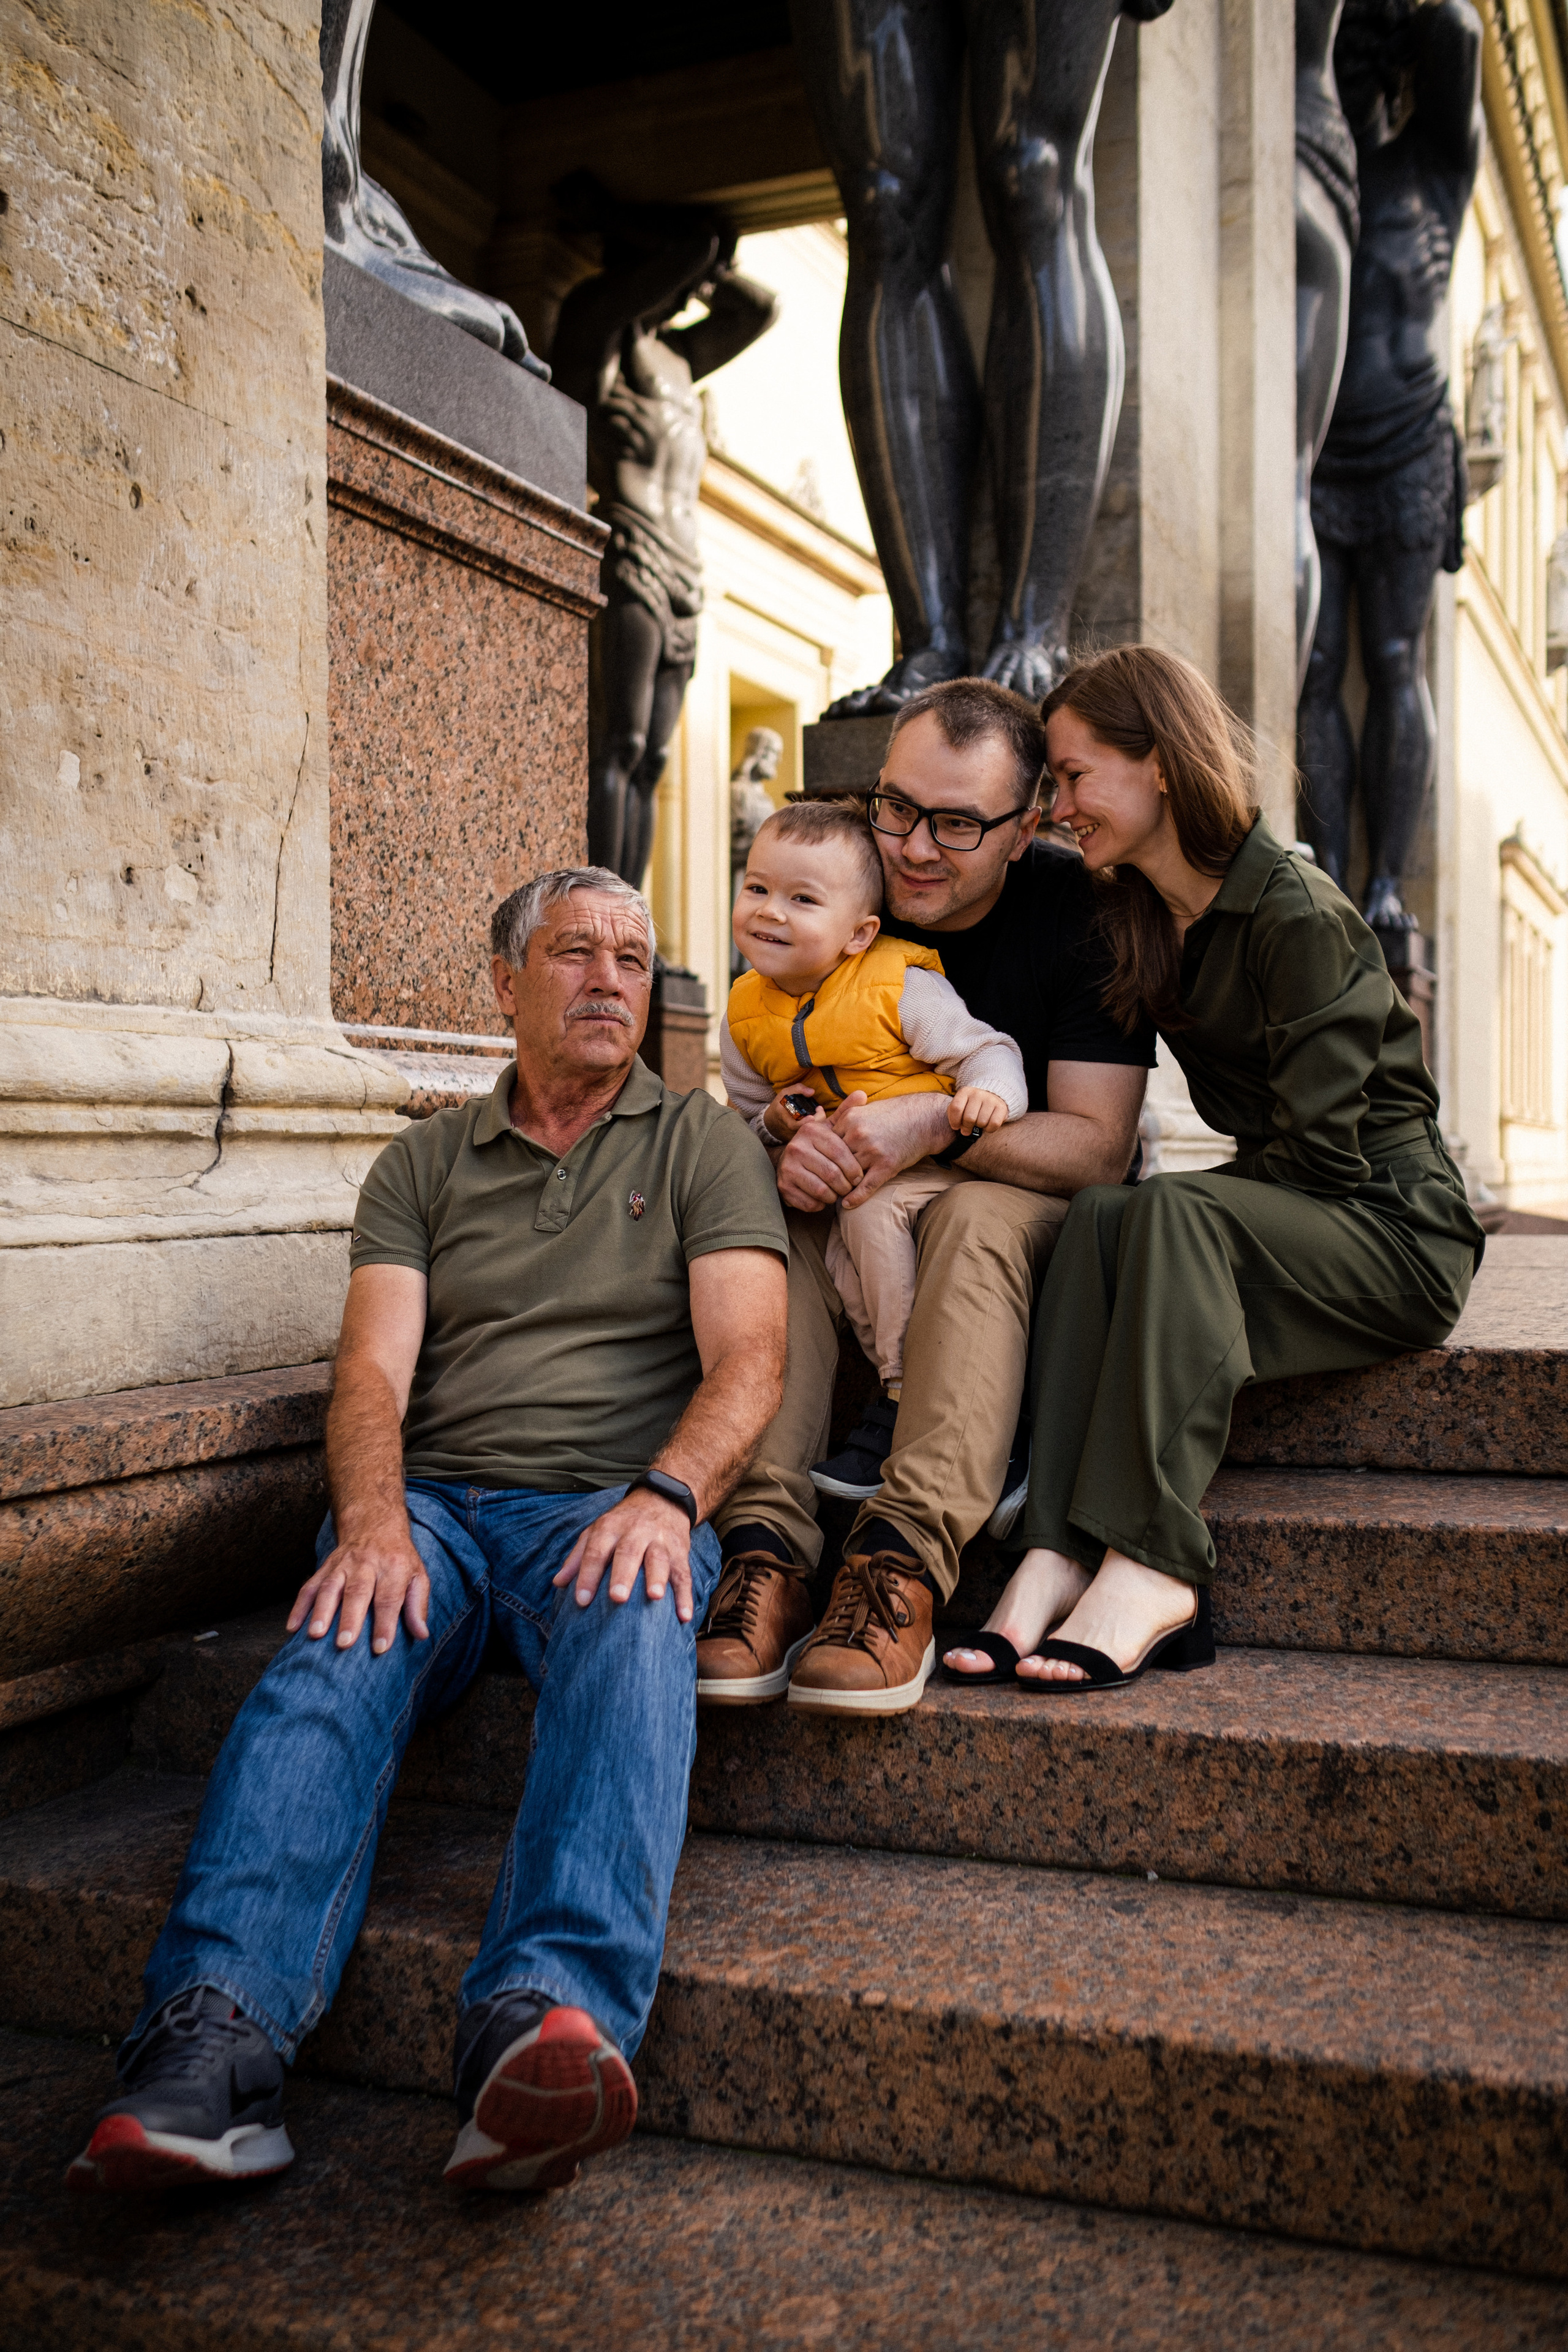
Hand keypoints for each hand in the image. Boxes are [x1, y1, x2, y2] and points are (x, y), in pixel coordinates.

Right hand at [288, 1520, 430, 1656]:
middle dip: (350, 1618)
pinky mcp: (325, 1567)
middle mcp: (366, 1564)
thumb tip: (421, 1634)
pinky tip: (292, 1627)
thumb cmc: (398, 1558)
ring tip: (315, 1634)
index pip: (389, 1598)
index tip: (380, 1648)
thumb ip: (417, 1605)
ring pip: (330, 1587)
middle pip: (357, 1591)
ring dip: (321, 1611)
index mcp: (393, 1567)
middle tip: (344, 1644)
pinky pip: (309, 1586)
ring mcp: (342, 1565)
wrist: (374, 1524)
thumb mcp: (417, 1575)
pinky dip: (299, 1606)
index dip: (385, 1624)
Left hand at [553, 1488, 696, 1621]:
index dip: (588, 1575)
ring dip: (657, 1578)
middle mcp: (636, 1532)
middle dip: (623, 1575)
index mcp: (610, 1528)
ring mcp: (660, 1541)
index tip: (581, 1600)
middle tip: (617, 1598)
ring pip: (659, 1558)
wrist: (663, 1499)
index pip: (596, 1551)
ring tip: (654, 1597)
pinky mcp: (680, 1552)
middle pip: (628, 1553)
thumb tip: (558, 1583)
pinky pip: (684, 1574)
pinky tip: (683, 1616)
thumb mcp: (597, 1531)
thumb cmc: (624, 1523)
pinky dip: (685, 1595)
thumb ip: (578, 1556)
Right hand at [762, 1088, 814, 1143]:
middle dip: (817, 1119)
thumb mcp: (785, 1093)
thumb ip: (798, 1089)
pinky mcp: (801, 1137)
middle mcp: (792, 1130)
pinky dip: (817, 1124)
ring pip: (812, 1131)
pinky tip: (817, 1116)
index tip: (812, 1117)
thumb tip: (812, 1092)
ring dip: (819, 1121)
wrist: (772, 1120)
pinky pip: (812, 1132)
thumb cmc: (779, 1105)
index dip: (804, 1122)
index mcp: (785, 1119)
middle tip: (819, 1108)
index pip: (795, 1125)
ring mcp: (797, 1134)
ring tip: (819, 1110)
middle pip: (808, 1128)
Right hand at [775, 1089, 868, 1208]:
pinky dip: (820, 1205)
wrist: (787, 1162)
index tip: (859, 1177)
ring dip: (834, 1196)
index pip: (840, 1153)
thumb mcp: (830, 1129)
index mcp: (811, 1131)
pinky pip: (810, 1203)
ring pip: (822, 1190)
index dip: (854, 1169)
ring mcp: (787, 1167)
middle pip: (832, 1174)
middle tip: (849, 1188)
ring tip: (837, 1193)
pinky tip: (823, 1199)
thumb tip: (862, 1094)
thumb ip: (846, 1113)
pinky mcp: (783, 1186)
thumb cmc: (817, 1147)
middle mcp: (796, 1148)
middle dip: (846, 1185)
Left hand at [832, 1092, 952, 1209]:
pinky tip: (847, 1204)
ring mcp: (872, 1151)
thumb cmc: (894, 1113)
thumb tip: (822, 1129)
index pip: (827, 1143)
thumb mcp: (865, 1109)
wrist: (924, 1119)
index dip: (824, 1156)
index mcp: (850, 1119)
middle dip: (831, 1172)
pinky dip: (855, 1198)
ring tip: (835, 1193)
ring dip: (842, 1185)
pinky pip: (866, 1187)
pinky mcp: (886, 1166)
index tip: (820, 1165)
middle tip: (824, 1183)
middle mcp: (858, 1134)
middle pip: (835, 1160)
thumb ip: (844, 1119)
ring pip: (848, 1175)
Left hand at [948, 1086, 1008, 1136]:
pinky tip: (988, 1124)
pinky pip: (994, 1124)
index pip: (956, 1108)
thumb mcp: (961, 1105)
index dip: (954, 1121)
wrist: (992, 1096)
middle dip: (967, 1127)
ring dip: (979, 1127)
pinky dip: (989, 1129)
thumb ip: (954, 1114)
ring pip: (981, 1122)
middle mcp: (978, 1093)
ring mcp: (990, 1099)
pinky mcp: (1001, 1107)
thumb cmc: (972, 1105)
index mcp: (965, 1092)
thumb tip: (957, 1126)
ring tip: (979, 1122)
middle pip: (969, 1118)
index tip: (956, 1127)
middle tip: (967, 1129)